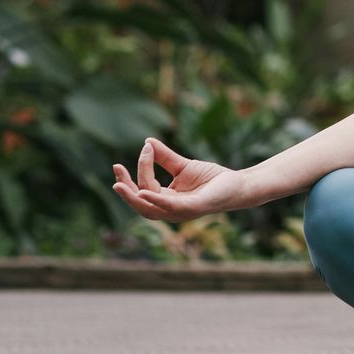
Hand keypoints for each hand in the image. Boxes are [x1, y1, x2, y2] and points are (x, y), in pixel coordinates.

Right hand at [111, 137, 247, 222]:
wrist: (237, 184)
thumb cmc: (212, 179)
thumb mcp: (183, 166)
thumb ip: (165, 157)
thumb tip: (147, 141)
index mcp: (166, 200)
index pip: (144, 188)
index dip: (141, 168)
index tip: (146, 147)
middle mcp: (170, 210)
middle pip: (140, 203)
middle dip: (125, 189)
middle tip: (116, 170)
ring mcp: (180, 212)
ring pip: (149, 209)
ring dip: (132, 197)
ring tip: (119, 184)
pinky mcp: (193, 208)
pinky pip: (170, 207)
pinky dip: (156, 201)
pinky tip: (143, 192)